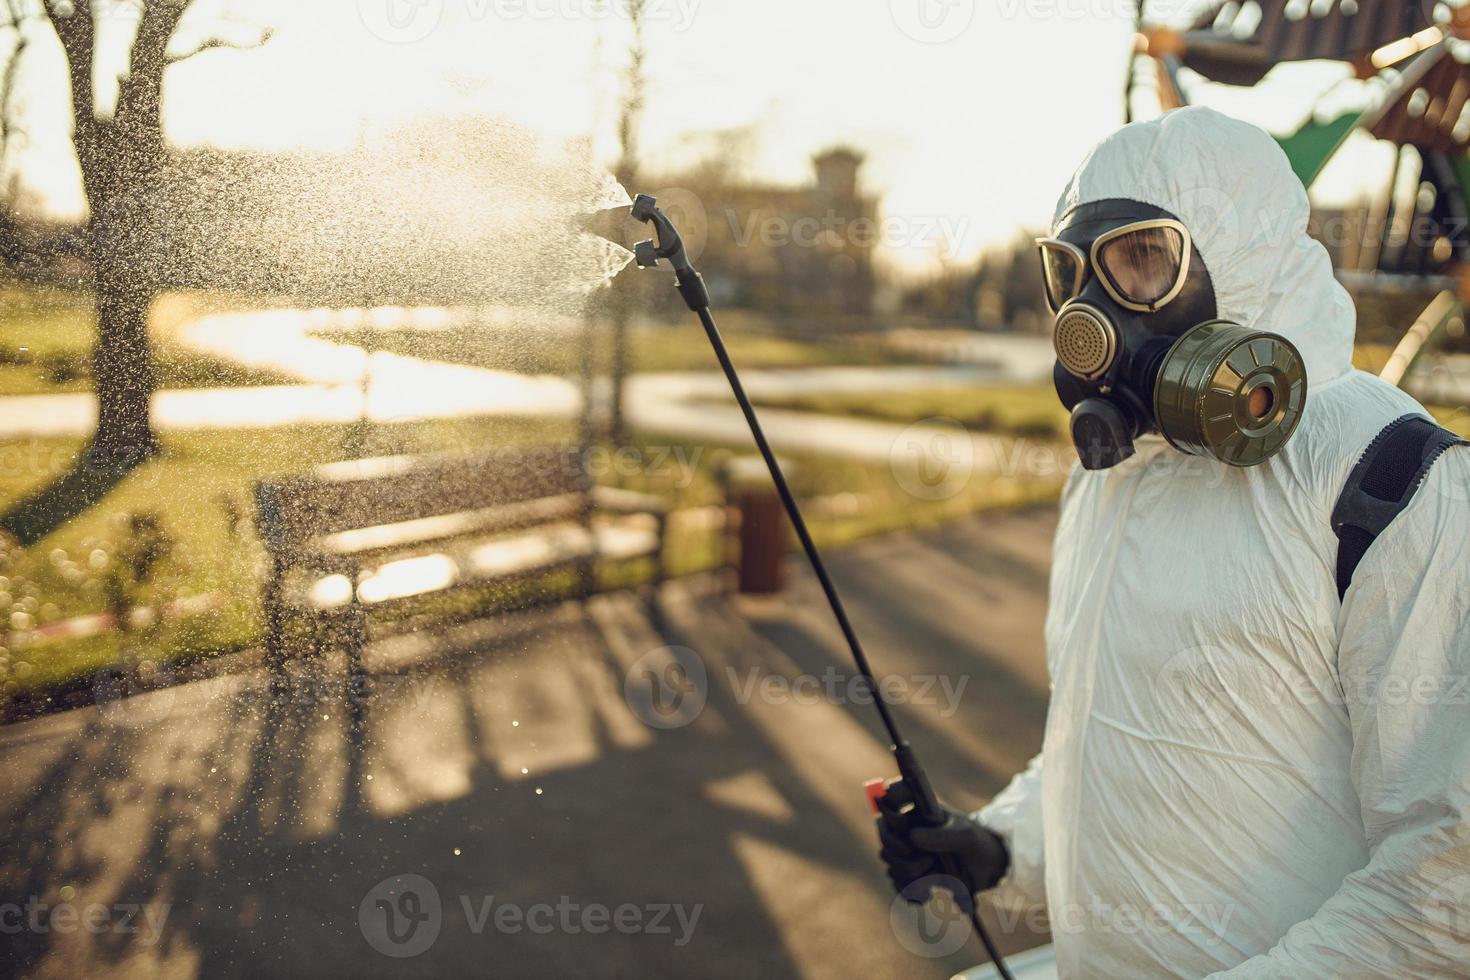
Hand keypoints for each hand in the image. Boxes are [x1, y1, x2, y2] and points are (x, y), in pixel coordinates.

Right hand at [876, 792, 1008, 904]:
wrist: (989, 870)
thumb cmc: (979, 843)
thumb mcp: (967, 837)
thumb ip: (943, 836)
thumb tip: (913, 837)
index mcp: (920, 811)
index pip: (891, 803)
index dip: (889, 815)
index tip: (905, 832)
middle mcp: (910, 828)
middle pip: (885, 837)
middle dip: (901, 855)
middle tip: (926, 861)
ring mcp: (909, 851)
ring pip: (890, 862)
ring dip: (909, 875)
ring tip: (935, 878)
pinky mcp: (911, 872)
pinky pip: (896, 882)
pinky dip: (908, 891)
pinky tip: (925, 895)